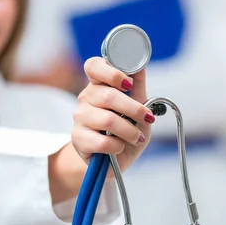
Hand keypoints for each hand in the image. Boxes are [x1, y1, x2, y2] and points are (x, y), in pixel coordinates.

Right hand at [72, 57, 154, 172]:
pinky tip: (120, 147)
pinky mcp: (78, 138)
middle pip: (108, 96)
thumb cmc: (126, 130)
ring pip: (108, 120)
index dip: (112, 72)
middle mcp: (85, 98)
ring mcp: (79, 117)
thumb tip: (141, 64)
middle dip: (134, 109)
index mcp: (98, 85)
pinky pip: (103, 142)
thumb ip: (137, 86)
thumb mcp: (138, 106)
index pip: (94, 66)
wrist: (115, 160)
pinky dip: (118, 146)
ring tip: (136, 137)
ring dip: (129, 131)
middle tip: (147, 118)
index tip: (128, 83)